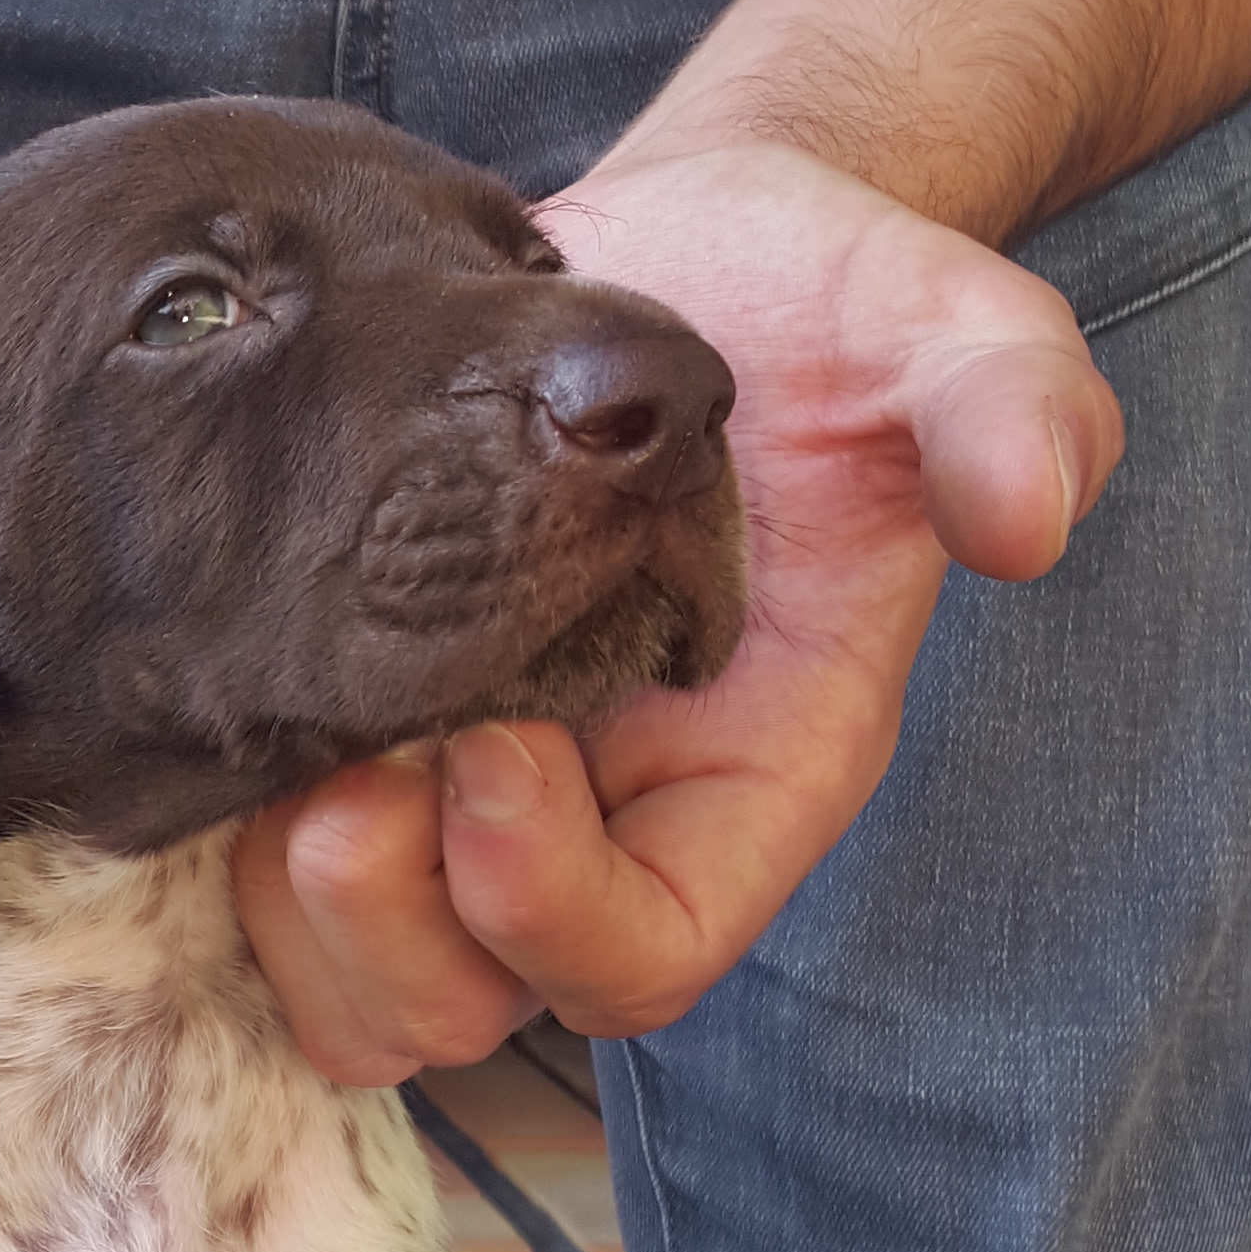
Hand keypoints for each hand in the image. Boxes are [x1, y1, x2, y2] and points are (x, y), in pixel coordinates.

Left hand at [234, 138, 1121, 1080]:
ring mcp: (467, 800)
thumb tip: (1035, 508)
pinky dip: (218, 828)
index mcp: (745, 781)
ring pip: (352, 971)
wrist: (684, 251)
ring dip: (291, 903)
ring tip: (271, 746)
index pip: (645, 954)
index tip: (498, 752)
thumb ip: (1009, 401)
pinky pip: (261, 874)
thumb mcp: (943, 323)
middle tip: (339, 786)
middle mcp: (604, 824)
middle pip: (472, 999)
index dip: (554, 908)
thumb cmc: (827, 308)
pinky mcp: (356, 736)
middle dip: (388, 926)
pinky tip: (215, 697)